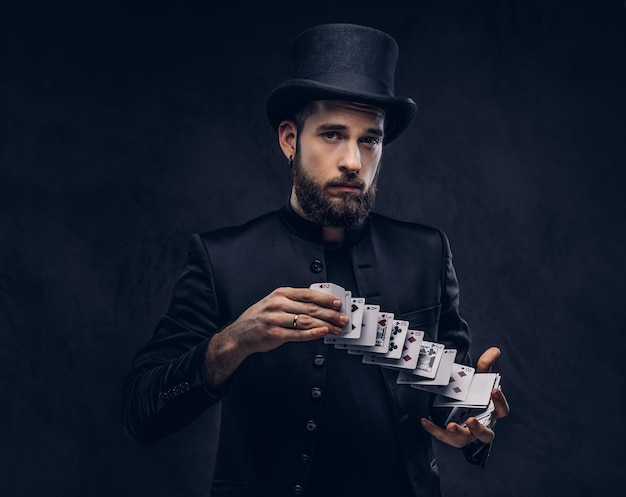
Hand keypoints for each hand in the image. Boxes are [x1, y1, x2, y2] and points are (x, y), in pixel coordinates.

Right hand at [227, 286, 348, 354]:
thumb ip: (293, 301)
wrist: (240, 334)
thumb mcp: (274, 302)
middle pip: (310, 308)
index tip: (338, 303)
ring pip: (307, 321)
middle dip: (330, 314)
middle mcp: (278, 305)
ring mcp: (276, 320)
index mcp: (280, 294)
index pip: (308, 294)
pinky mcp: (276, 334)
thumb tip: (319, 306)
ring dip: (325, 324)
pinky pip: (298, 334)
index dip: (325, 299)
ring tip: (337, 328)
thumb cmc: (259, 318)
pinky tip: (323, 332)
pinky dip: (313, 333)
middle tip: (343, 318)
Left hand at [421, 347, 509, 447]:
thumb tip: (494, 350)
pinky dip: (435, 430)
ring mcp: (468, 434)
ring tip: (451, 425)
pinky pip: (444, 437)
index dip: (500, 402)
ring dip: (459, 432)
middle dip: (479, 428)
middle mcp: (482, 425)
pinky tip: (425, 421)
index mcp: (491, 412)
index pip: (501, 410)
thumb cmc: (475, 396)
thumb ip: (485, 366)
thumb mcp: (480, 381)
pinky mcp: (453, 436)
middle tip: (471, 420)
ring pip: (466, 438)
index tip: (494, 390)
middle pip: (486, 433)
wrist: (464, 413)